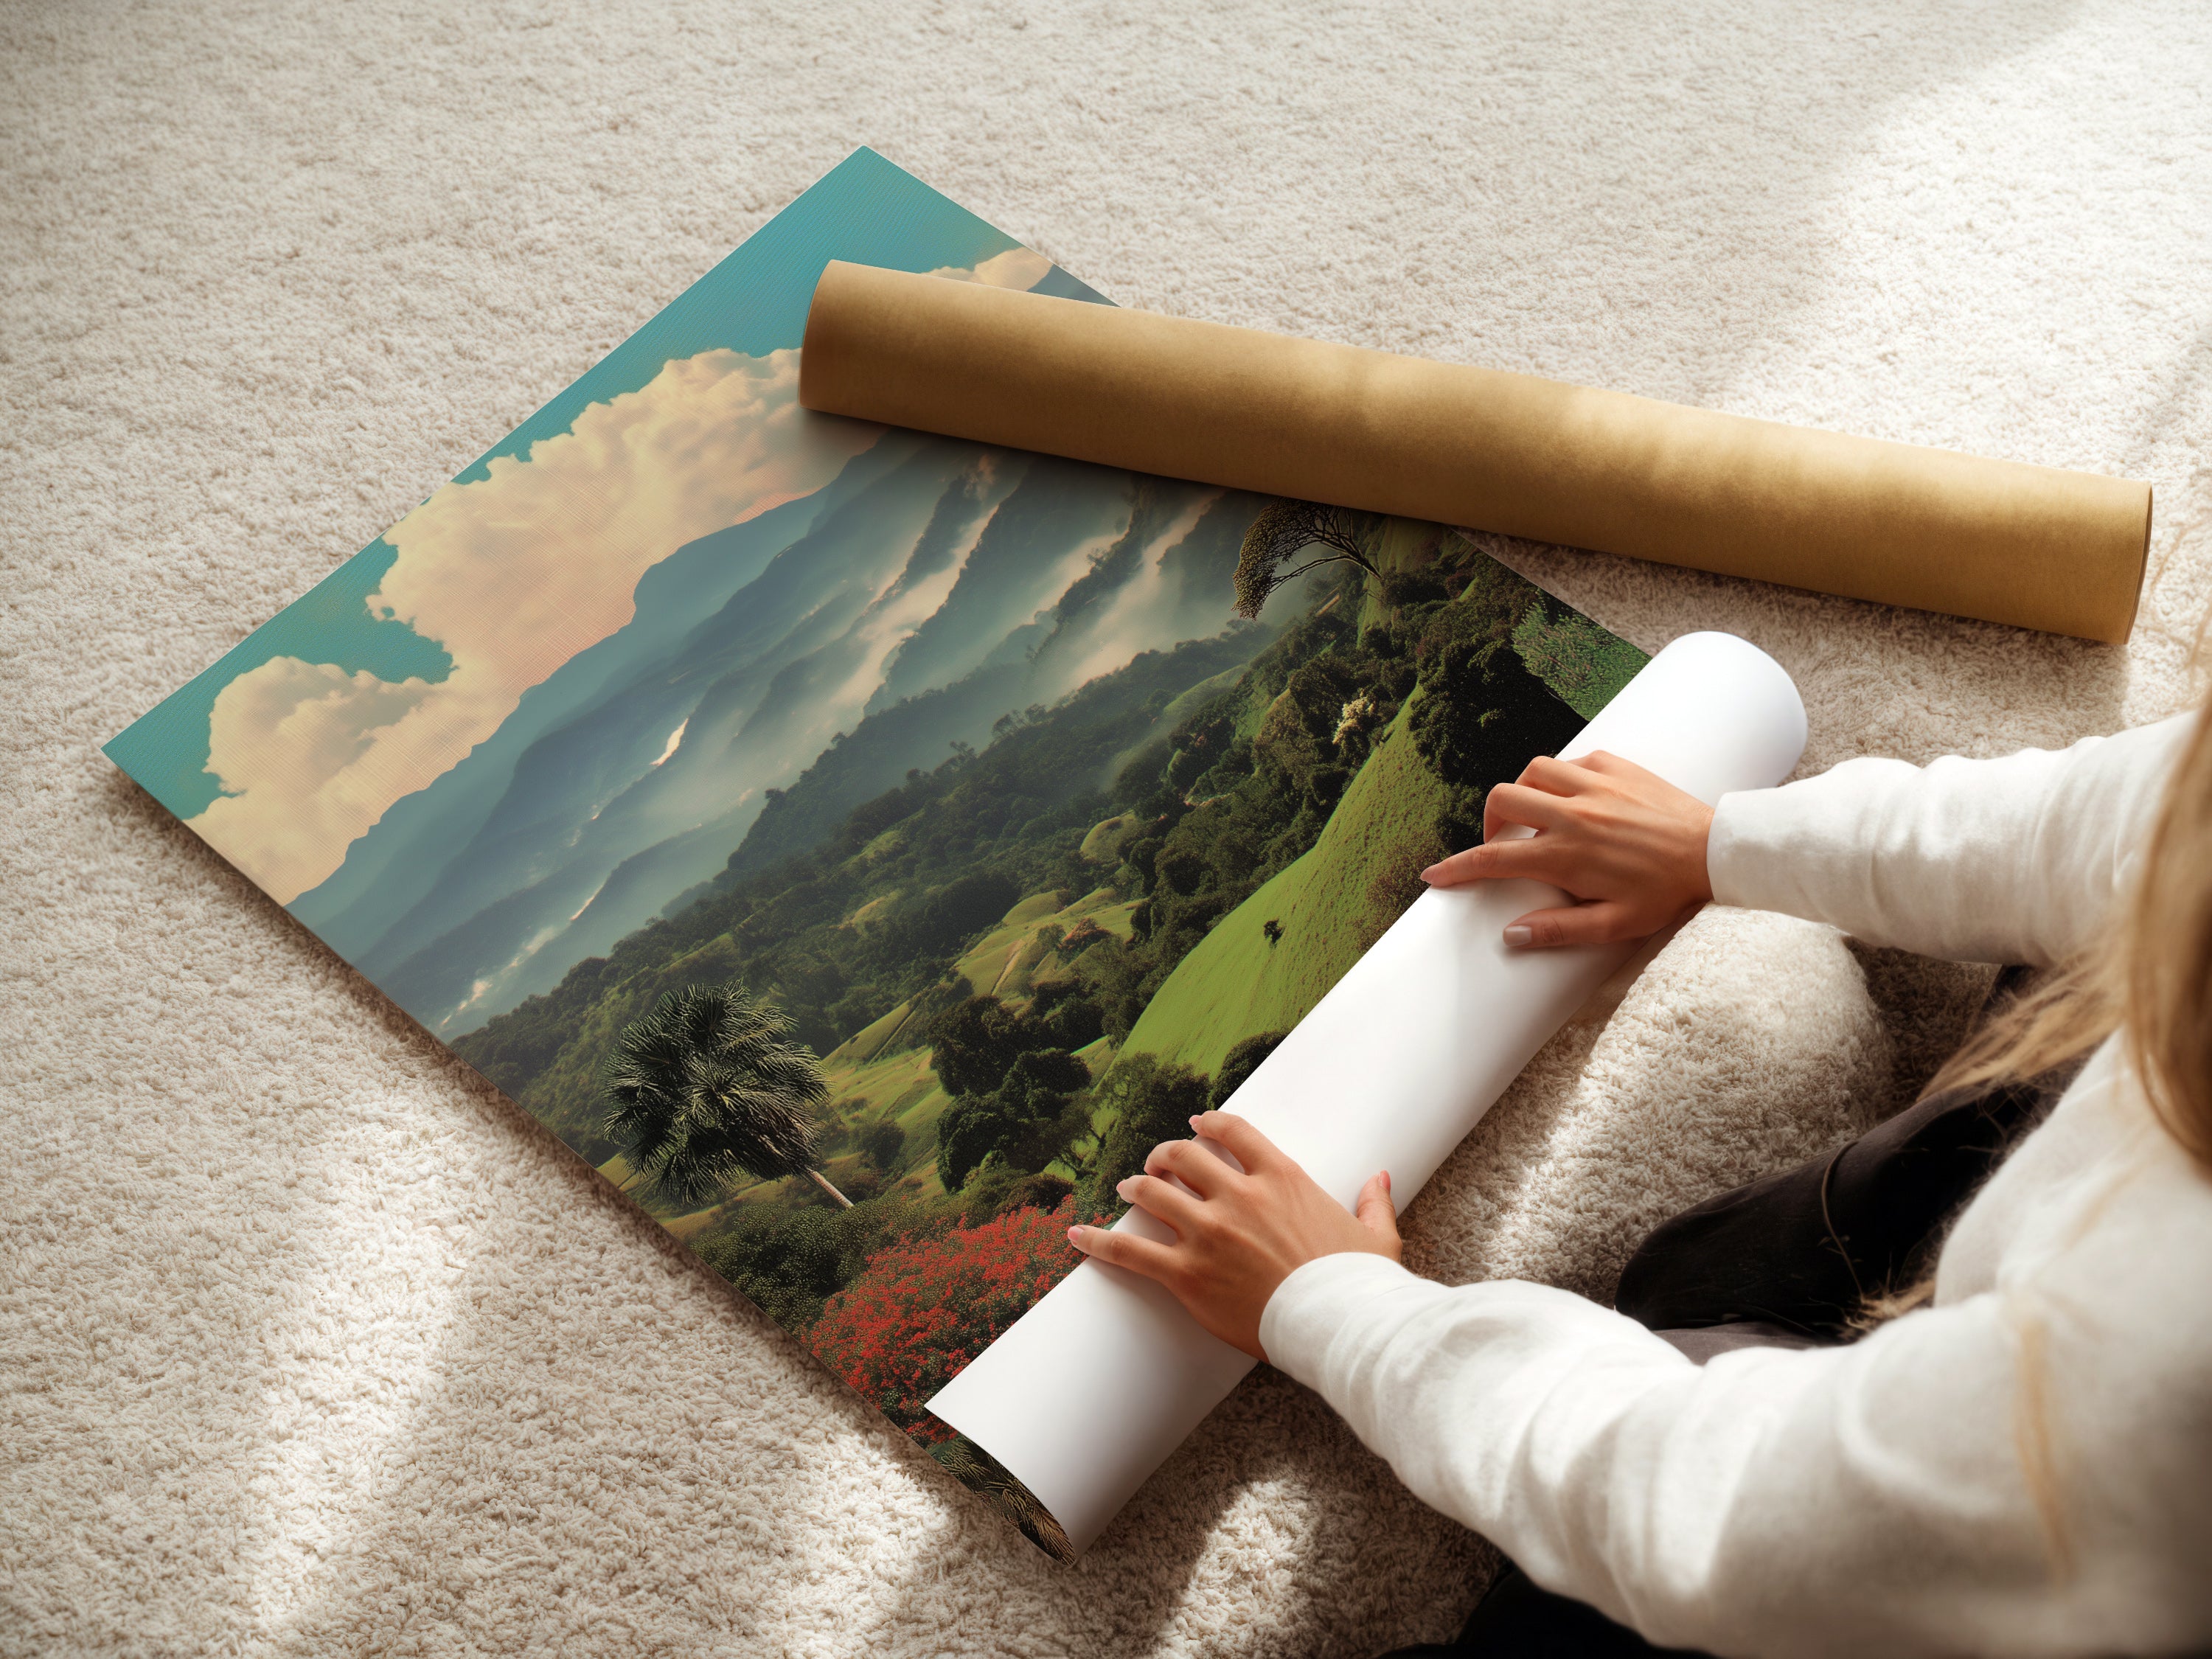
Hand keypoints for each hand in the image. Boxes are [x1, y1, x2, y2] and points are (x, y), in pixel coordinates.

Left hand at [1066, 1111, 1399, 1360]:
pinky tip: (1076, 1235)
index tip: (1195, 1124)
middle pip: (1184, 1156)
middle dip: (1164, 1154)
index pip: (1233, 1132)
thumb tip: (1380, 1178)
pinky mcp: (1187, 1274)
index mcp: (1282, 1179)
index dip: (1208, 1124)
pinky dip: (1099, 1241)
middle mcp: (1239, 1196)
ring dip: (1136, 1186)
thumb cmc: (1359, 1285)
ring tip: (1127, 1187)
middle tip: (1156, 1162)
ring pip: (1153, 1192)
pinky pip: (1130, 1251)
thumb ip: (1373, 1202)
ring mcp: (1209, 1233)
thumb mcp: (1376, 1237)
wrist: (1340, 1325)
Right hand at [1420, 751, 1713, 948]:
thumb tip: (1511, 934)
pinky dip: (1561, 777)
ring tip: (1535, 817)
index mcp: (1566, 855)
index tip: (1434, 875)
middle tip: (1502, 843)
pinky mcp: (1616, 765)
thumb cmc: (1667, 893)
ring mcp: (1594, 785)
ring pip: (1532, 771)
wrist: (1715, 851)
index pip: (1493, 859)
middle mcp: (1573, 814)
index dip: (1456, 868)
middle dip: (1489, 822)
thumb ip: (1559, 930)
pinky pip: (1571, 761)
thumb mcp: (1615, 925)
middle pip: (1502, 800)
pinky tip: (1574, 798)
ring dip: (1524, 793)